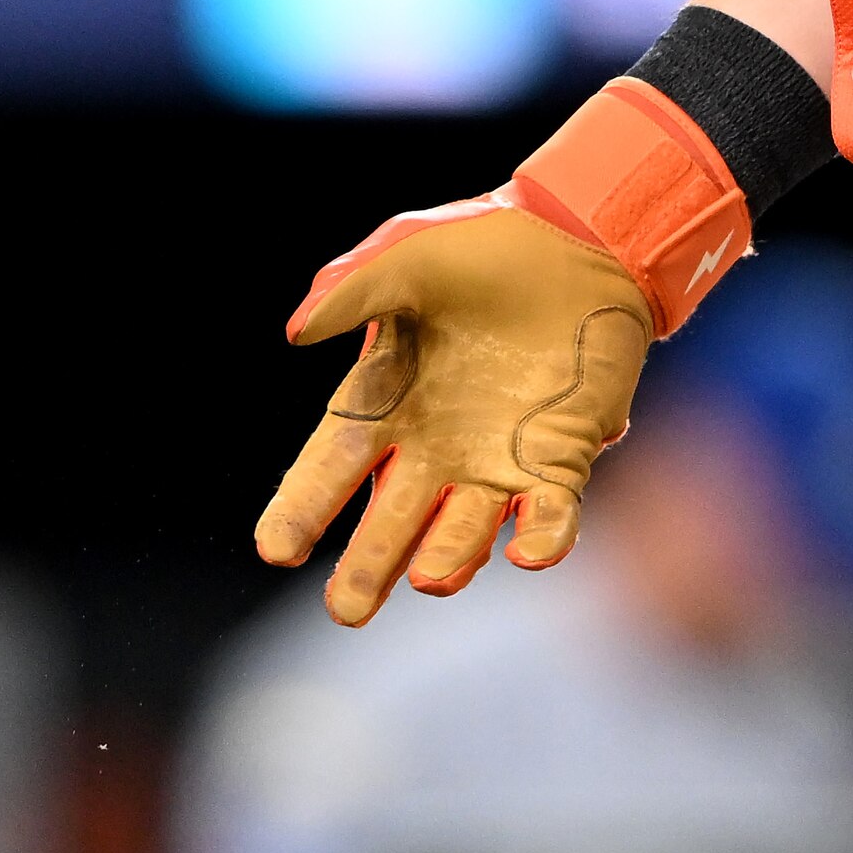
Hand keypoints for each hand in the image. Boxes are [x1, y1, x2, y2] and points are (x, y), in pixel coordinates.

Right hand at [252, 201, 651, 625]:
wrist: (576, 242)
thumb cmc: (480, 247)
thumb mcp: (408, 255)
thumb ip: (354, 289)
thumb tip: (296, 332)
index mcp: (385, 398)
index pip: (331, 465)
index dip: (303, 506)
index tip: (276, 548)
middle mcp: (433, 444)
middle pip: (392, 519)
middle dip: (369, 563)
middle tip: (346, 610)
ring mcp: (496, 460)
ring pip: (465, 529)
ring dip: (450, 557)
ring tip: (432, 579)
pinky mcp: (559, 459)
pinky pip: (548, 515)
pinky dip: (541, 539)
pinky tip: (528, 554)